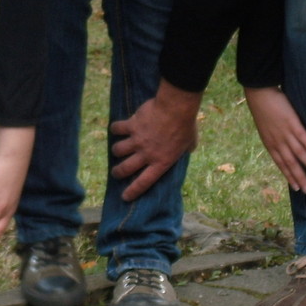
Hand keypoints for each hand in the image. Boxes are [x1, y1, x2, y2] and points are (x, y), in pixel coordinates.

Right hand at [110, 81, 202, 200]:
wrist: (176, 108)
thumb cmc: (186, 125)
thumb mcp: (190, 143)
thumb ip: (185, 150)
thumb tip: (186, 150)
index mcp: (161, 162)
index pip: (144, 182)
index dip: (133, 191)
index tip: (125, 197)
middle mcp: (146, 154)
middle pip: (125, 168)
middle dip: (118, 173)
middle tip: (116, 173)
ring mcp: (137, 140)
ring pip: (117, 150)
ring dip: (116, 151)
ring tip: (118, 149)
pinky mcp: (131, 126)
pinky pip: (117, 129)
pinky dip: (115, 128)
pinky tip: (116, 128)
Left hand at [246, 86, 305, 192]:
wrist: (259, 94)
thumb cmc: (264, 110)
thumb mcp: (266, 130)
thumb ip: (276, 140)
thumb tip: (285, 150)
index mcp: (271, 144)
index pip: (282, 165)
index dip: (290, 177)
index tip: (298, 188)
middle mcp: (278, 142)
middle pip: (291, 163)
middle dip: (301, 177)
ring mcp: (285, 132)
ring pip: (298, 152)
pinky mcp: (291, 121)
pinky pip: (301, 135)